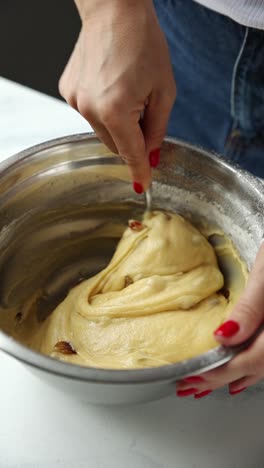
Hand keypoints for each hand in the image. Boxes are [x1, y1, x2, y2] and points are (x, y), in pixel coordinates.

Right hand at [59, 0, 175, 190]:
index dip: (140, 170)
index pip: (131, 153)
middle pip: (116, 145)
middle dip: (132, 139)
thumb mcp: (164, 91)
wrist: (114, 10)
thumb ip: (157, 130)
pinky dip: (103, 109)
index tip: (143, 185)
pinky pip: (90, 114)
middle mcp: (90, 109)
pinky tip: (110, 85)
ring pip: (102, 131)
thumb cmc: (143, 43)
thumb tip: (150, 157)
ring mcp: (76, 100)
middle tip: (144, 113)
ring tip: (127, 92)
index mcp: (116, 110)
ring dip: (117, 123)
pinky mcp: (68, 92)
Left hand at [176, 243, 263, 398]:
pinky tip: (240, 373)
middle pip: (254, 367)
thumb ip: (250, 308)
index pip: (250, 360)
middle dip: (221, 379)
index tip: (194, 375)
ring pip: (261, 364)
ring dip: (233, 376)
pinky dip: (249, 367)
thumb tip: (223, 338)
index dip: (221, 372)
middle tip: (191, 387)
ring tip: (207, 385)